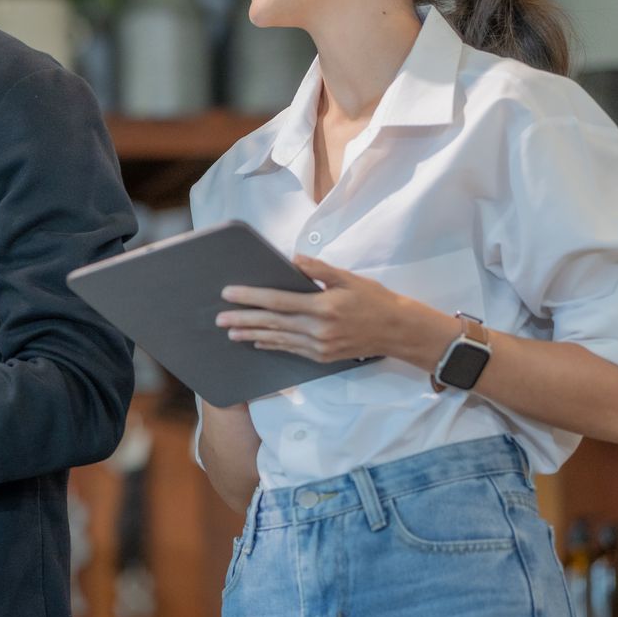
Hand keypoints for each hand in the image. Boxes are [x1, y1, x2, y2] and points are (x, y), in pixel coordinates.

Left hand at [216, 256, 448, 365]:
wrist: (398, 331)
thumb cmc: (373, 299)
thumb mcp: (348, 278)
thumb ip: (318, 270)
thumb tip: (292, 259)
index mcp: (322, 306)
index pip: (278, 301)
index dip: (251, 297)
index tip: (229, 294)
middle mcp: (318, 329)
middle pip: (272, 323)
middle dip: (244, 320)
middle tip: (219, 318)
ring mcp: (319, 346)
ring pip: (278, 340)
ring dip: (253, 335)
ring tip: (231, 332)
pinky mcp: (323, 357)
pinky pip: (291, 350)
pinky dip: (273, 345)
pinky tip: (258, 342)